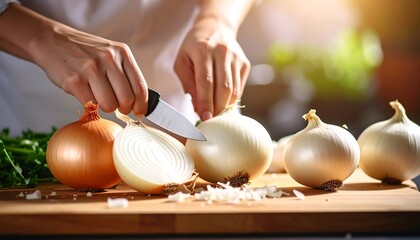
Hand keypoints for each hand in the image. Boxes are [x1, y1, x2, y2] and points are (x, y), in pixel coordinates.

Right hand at [32, 26, 147, 115]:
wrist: (51, 41)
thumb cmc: (84, 52)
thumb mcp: (110, 54)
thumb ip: (124, 74)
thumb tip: (138, 101)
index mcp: (122, 53)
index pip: (140, 86)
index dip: (142, 104)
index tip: (139, 112)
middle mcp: (109, 59)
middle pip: (126, 99)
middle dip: (123, 108)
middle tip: (116, 106)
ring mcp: (91, 69)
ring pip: (109, 105)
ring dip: (105, 107)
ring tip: (98, 97)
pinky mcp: (74, 81)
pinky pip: (90, 104)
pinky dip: (89, 105)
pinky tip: (84, 93)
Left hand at [174, 18, 249, 120]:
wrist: (216, 27)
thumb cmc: (195, 46)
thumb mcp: (182, 61)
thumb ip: (188, 84)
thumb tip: (197, 107)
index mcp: (203, 50)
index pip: (206, 82)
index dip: (206, 102)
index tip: (205, 118)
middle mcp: (223, 52)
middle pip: (223, 88)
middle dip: (217, 108)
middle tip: (210, 121)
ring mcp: (237, 58)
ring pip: (234, 90)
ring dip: (224, 106)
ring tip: (215, 114)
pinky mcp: (245, 64)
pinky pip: (239, 88)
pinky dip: (231, 99)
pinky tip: (222, 102)